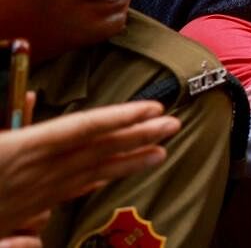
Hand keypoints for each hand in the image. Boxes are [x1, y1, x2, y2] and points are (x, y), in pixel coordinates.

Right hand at [0, 100, 179, 235]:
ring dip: (127, 161)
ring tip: (161, 152)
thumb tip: (35, 99)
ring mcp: (33, 194)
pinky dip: (93, 181)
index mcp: (21, 148)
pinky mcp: (25, 209)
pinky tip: (113, 177)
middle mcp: (35, 172)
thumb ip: (11, 116)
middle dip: (137, 137)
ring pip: (89, 173)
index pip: (83, 129)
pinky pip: (67, 192)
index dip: (121, 119)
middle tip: (176, 124)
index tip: (152, 110)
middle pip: (96, 150)